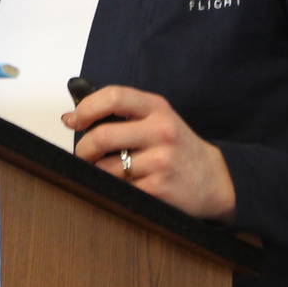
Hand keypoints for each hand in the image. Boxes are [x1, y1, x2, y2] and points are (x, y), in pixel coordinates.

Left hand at [62, 85, 236, 221]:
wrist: (216, 179)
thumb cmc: (178, 148)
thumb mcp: (158, 119)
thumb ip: (123, 114)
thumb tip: (72, 117)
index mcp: (157, 108)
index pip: (113, 96)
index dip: (86, 107)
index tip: (73, 120)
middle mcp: (161, 131)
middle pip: (102, 136)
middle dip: (82, 150)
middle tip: (83, 156)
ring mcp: (161, 161)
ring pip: (106, 168)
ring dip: (97, 174)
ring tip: (107, 173)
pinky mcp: (159, 189)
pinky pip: (119, 189)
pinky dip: (114, 190)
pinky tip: (125, 187)